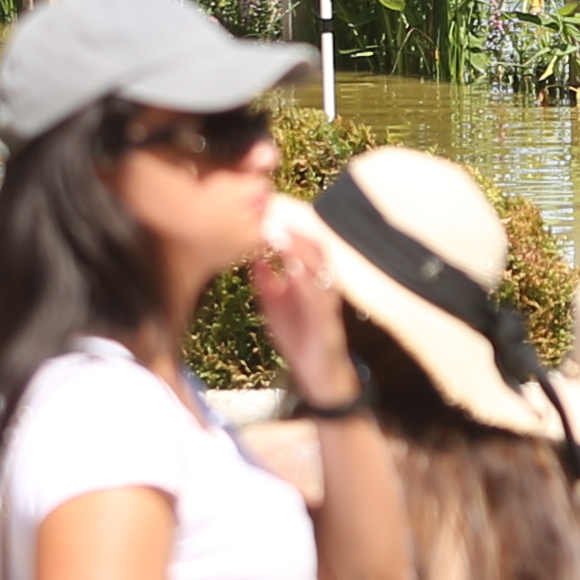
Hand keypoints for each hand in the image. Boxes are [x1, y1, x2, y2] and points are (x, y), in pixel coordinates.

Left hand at [249, 216, 354, 403]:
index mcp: (310, 275)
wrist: (319, 372)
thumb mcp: (274, 303)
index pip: (300, 240)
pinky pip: (319, 293)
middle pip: (312, 243)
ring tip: (276, 231)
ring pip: (318, 263)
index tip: (261, 206)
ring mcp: (327, 297)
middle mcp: (323, 280)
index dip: (284, 222)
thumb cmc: (299, 335)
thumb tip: (251, 255)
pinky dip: (306, 277)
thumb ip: (266, 280)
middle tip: (268, 209)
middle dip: (291, 226)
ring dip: (297, 246)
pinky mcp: (327, 317)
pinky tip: (291, 266)